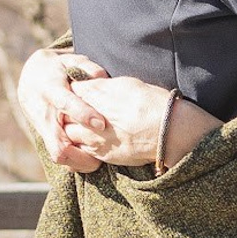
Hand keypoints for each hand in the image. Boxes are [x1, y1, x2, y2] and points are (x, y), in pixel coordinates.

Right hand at [17, 51, 111, 172]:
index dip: (82, 114)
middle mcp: (44, 112)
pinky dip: (73, 163)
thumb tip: (101, 77)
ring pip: (57, 154)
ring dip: (78, 162)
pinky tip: (90, 161)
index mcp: (51, 89)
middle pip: (58, 141)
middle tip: (102, 157)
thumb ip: (85, 66)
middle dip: (80, 153)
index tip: (101, 124)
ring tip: (99, 161)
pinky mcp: (44, 137)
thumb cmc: (57, 69)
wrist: (31, 79)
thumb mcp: (69, 60)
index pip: (65, 104)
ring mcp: (43, 128)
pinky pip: (57, 156)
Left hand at [72, 76, 222, 171]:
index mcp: (99, 94)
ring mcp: (95, 138)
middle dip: (69, 109)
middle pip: (66, 111)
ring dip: (73, 127)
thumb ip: (107, 85)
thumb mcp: (130, 84)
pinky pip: (81, 149)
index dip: (75, 88)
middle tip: (77, 108)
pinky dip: (81, 143)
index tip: (80, 89)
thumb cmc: (155, 104)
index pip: (73, 88)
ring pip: (69, 132)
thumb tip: (96, 83)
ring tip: (84, 125)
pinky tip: (92, 139)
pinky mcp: (103, 154)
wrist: (170, 132)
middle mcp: (92, 117)